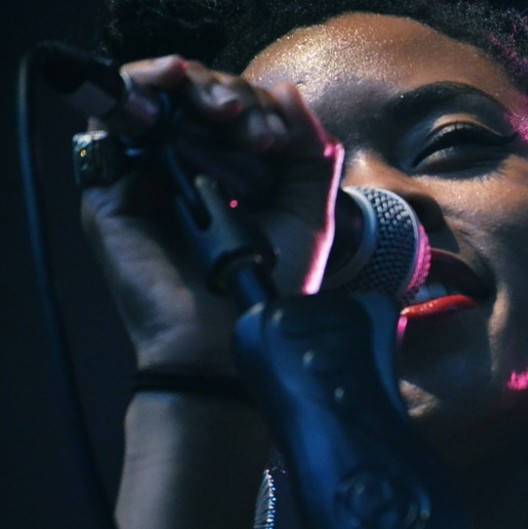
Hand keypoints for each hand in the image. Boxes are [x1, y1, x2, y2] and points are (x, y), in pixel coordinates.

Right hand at [81, 55, 340, 372]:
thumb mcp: (310, 214)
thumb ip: (311, 154)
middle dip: (234, 98)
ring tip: (226, 113)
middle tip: (258, 133)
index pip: (237, 110)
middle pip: (199, 97)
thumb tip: (288, 92)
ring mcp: (148, 175)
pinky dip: (141, 88)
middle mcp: (189, 168)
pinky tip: (173, 84)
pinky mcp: (111, 189)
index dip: (259, 107)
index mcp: (234, 173)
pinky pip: (112, 118)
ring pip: (158, 96)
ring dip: (196, 87)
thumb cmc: (271, 288)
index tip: (279, 138)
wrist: (231, 340)